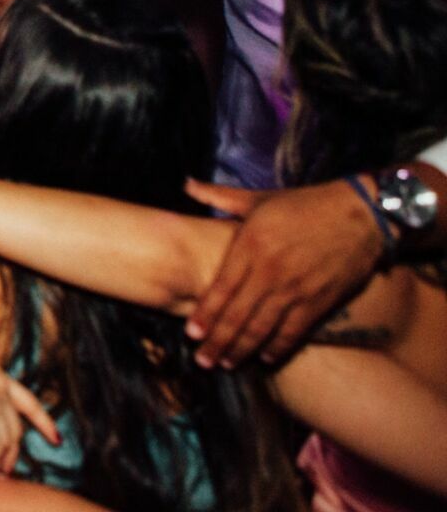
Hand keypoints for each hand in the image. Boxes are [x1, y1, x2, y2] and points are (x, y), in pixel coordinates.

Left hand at [183, 177, 379, 366]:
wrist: (362, 215)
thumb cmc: (306, 204)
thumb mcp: (259, 198)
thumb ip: (219, 196)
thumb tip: (186, 184)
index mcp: (251, 244)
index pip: (221, 288)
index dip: (205, 314)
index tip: (192, 334)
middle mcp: (271, 271)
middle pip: (238, 315)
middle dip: (218, 342)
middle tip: (203, 361)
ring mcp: (297, 289)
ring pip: (263, 328)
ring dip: (242, 350)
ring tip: (226, 364)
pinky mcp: (321, 302)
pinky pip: (294, 331)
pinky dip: (278, 347)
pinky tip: (265, 358)